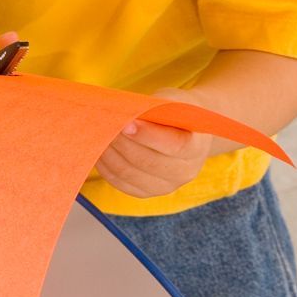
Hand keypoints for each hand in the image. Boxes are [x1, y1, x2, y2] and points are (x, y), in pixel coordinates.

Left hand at [96, 91, 212, 199]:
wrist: (184, 133)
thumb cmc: (176, 113)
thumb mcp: (173, 103)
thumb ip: (155, 108)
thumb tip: (124, 112)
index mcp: (198, 147)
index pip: (174, 145)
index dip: (149, 135)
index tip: (127, 123)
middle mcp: (185, 172)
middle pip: (147, 162)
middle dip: (123, 143)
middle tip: (107, 127)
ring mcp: (165, 186)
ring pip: (129, 173)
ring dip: (110, 154)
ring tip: (100, 136)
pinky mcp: (145, 193)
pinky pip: (119, 182)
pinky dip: (106, 166)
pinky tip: (99, 151)